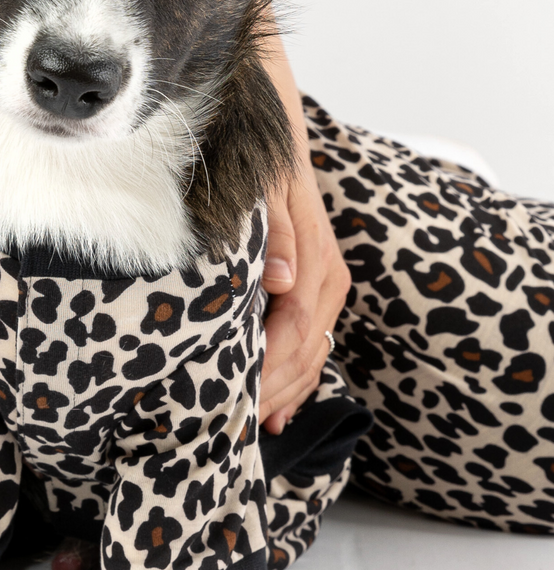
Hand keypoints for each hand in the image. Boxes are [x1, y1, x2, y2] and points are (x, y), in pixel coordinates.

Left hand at [259, 148, 349, 433]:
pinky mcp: (318, 290)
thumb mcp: (263, 193)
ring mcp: (327, 286)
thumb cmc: (262, 169)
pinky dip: (297, 378)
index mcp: (317, 260)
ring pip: (313, 352)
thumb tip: (282, 281)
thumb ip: (275, 235)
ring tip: (256, 426)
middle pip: (307, 350)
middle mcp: (329, 278)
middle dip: (275, 390)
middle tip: (239, 424)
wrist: (277, 143)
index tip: (243, 398)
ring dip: (288, 392)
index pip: (296, 330)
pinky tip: (280, 410)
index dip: (270, 368)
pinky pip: (312, 342)